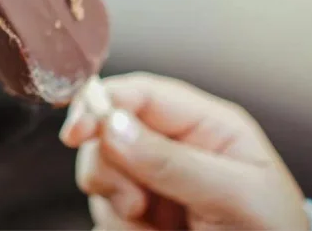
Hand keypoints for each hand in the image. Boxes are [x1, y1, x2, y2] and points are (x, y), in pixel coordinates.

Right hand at [60, 73, 307, 229]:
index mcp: (206, 125)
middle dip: (110, 169)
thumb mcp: (233, 195)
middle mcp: (175, 148)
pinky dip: (121, 229)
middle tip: (136, 204)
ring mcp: (155, 183)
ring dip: (117, 207)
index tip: (77, 130)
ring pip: (101, 176)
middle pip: (109, 133)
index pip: (143, 94)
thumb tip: (114, 125)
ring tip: (154, 227)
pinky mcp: (141, 215)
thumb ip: (173, 161)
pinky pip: (105, 212)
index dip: (102, 103)